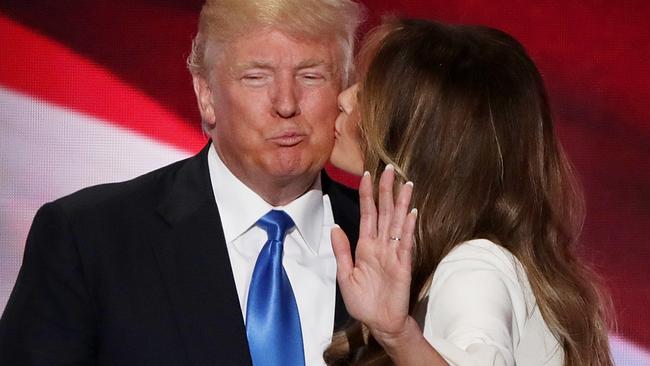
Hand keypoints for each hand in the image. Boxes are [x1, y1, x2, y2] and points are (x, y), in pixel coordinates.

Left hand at [332, 165, 416, 339]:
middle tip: (390, 169)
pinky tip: (411, 212)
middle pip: (384, 212)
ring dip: (401, 203)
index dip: (367, 195)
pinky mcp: (403, 265)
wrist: (379, 323)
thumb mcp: (345, 275)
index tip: (368, 175)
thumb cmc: (363, 302)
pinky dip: (408, 227)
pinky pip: (405, 243)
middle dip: (386, 191)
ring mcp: (393, 253)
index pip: (368, 214)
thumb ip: (342, 251)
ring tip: (406, 184)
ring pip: (397, 222)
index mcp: (366, 246)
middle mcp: (381, 245)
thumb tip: (335, 227)